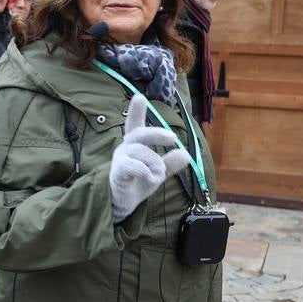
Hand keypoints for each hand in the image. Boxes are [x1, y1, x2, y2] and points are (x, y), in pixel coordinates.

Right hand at [109, 95, 191, 222]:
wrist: (121, 204)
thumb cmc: (137, 184)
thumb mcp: (158, 172)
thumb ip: (170, 164)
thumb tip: (185, 154)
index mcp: (135, 146)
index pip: (134, 126)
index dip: (135, 111)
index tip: (139, 97)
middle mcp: (125, 149)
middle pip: (140, 134)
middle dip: (157, 133)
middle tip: (173, 139)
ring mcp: (120, 160)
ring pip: (140, 152)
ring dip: (155, 162)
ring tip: (159, 174)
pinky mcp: (117, 173)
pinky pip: (132, 166)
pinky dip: (145, 170)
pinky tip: (151, 176)